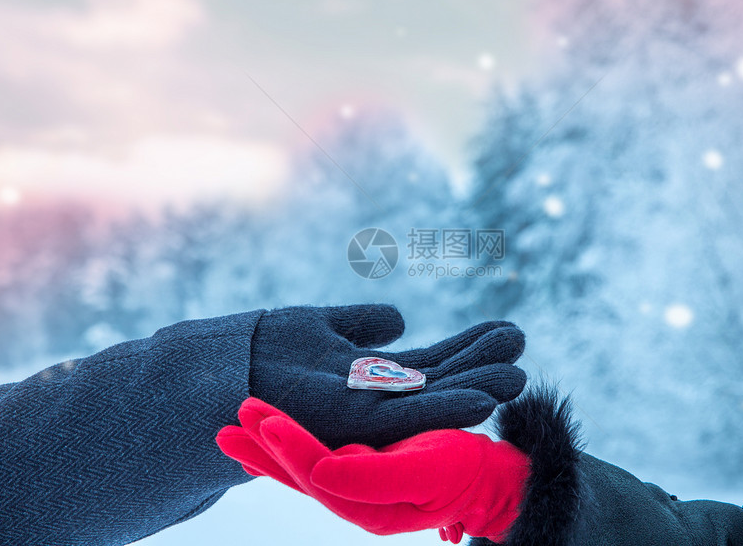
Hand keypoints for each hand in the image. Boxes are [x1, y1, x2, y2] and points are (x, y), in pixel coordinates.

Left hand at [216, 399, 529, 543]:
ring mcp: (355, 480)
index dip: (289, 446)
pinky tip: (269, 432)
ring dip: (269, 441)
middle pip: (298, 469)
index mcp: (365, 504)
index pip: (316, 473)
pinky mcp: (361, 465)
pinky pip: (318, 454)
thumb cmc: (460, 472)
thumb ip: (371, 476)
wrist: (483, 477)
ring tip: (235, 424)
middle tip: (227, 422)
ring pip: (302, 460)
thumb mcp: (422, 473)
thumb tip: (320, 470)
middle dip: (263, 444)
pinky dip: (292, 441)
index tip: (262, 418)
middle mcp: (352, 495)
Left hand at [249, 304, 525, 447]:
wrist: (218, 368)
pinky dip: (450, 407)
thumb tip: (397, 320)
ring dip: (478, 383)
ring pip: (435, 399)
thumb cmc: (265, 348)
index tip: (506, 332)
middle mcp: (375, 402)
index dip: (469, 350)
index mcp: (373, 381)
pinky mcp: (354, 422)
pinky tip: (486, 397)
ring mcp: (367, 414)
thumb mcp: (323, 325)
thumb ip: (362, 323)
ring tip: (521, 371)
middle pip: (441, 379)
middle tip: (524, 341)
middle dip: (483, 362)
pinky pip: (410, 416)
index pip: (433, 365)